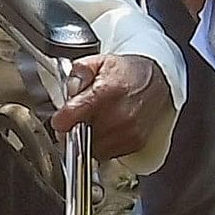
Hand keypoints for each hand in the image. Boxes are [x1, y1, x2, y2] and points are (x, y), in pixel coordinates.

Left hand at [52, 51, 174, 159]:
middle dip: (72, 129)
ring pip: (93, 148)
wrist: (156, 81)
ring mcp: (129, 132)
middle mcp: (120, 115)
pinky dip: (101, 145)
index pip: (77, 113)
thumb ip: (79, 72)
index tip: (58, 120)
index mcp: (108, 92)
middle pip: (82, 134)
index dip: (62, 120)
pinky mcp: (135, 144)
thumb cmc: (127, 72)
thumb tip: (70, 88)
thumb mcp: (99, 61)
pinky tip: (103, 129)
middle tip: (73, 119)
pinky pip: (108, 154)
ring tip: (90, 123)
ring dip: (86, 139)